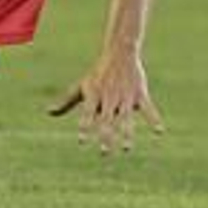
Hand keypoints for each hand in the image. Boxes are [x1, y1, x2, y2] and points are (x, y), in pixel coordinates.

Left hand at [49, 50, 164, 154]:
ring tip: (126, 149)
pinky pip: (148, 109)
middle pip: (107, 121)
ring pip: (126, 118)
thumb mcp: (81, 87)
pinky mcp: (140, 95)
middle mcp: (109, 98)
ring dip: (127, 134)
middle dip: (106, 137)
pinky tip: (159, 132)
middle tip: (104, 154)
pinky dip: (154, 119)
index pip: (88, 114)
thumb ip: (66, 102)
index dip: (85, 127)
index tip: (81, 142)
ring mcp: (125, 97)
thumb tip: (48, 113)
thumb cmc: (97, 74)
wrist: (119, 54)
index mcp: (94, 96)